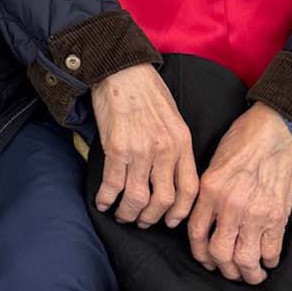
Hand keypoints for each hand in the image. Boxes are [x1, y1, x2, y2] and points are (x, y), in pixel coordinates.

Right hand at [88, 64, 198, 228]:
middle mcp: (164, 149)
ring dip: (128, 213)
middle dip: (151, 217)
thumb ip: (175, 148)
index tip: (169, 221)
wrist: (122, 69)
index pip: (189, 190)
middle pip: (163, 200)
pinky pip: (113, 184)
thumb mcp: (174, 119)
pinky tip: (102, 201)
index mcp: (182, 143)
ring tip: (121, 214)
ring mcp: (141, 150)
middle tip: (141, 221)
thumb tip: (169, 178)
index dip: (179, 213)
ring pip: (137, 198)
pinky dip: (106, 198)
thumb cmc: (147, 92)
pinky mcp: (116, 147)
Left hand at [187, 104, 291, 284]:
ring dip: (247, 273)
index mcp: (209, 189)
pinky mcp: (278, 216)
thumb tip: (206, 221)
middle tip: (228, 270)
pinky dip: (268, 261)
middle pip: (220, 254)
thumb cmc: (245, 140)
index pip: (196, 234)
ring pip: (245, 260)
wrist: (278, 130)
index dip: (200, 254)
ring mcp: (255, 213)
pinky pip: (271, 252)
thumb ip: (208, 192)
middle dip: (223, 269)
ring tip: (250, 273)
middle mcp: (229, 204)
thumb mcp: (214, 162)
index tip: (207, 259)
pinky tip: (267, 258)